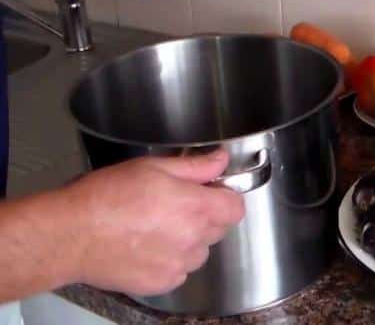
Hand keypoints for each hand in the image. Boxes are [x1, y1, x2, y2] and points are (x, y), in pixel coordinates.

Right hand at [62, 150, 244, 295]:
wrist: (71, 235)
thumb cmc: (105, 198)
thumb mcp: (153, 167)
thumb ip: (195, 166)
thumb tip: (220, 160)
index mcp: (195, 207)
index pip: (235, 207)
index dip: (225, 197)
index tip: (211, 192)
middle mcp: (192, 239)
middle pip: (219, 229)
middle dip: (205, 216)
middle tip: (175, 205)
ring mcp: (178, 264)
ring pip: (200, 252)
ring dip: (188, 240)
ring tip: (155, 227)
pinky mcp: (162, 282)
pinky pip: (179, 271)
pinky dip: (170, 261)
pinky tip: (146, 246)